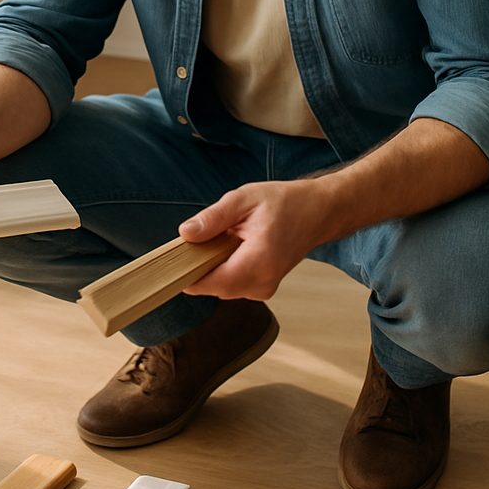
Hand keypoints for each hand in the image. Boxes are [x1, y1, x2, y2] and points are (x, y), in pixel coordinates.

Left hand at [178, 178, 344, 299]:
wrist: (317, 212)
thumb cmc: (284, 203)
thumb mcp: (244, 199)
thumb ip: (214, 218)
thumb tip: (185, 233)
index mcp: (260, 260)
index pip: (213, 283)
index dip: (188, 276)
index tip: (172, 262)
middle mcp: (264, 282)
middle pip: (214, 287)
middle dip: (199, 268)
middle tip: (196, 241)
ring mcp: (265, 289)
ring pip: (222, 288)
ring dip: (213, 269)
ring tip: (221, 240)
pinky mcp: (263, 289)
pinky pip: (233, 286)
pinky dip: (225, 270)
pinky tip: (231, 250)